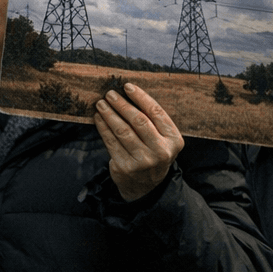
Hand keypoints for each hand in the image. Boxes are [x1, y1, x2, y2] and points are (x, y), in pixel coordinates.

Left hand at [94, 82, 183, 201]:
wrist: (145, 185)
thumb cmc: (153, 153)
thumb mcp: (162, 140)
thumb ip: (152, 121)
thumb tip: (128, 93)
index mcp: (174, 140)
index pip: (156, 113)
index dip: (141, 97)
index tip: (127, 86)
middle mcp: (161, 151)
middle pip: (138, 121)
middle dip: (121, 104)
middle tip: (110, 94)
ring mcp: (144, 160)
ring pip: (122, 130)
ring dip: (109, 114)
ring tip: (101, 104)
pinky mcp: (126, 166)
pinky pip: (111, 141)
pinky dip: (103, 127)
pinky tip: (98, 118)